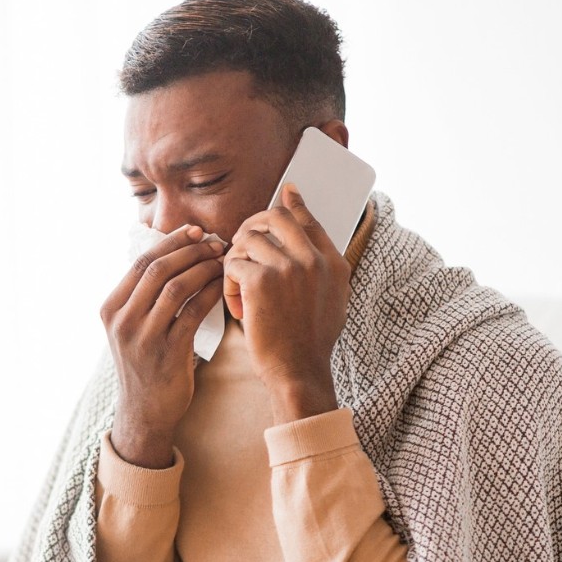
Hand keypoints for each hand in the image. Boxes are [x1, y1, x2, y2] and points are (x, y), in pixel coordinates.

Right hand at [100, 225, 226, 467]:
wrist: (145, 411)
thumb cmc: (144, 364)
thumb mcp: (130, 328)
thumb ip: (141, 297)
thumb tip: (171, 253)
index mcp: (110, 308)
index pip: (141, 262)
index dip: (171, 242)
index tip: (195, 231)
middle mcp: (122, 321)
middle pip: (158, 269)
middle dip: (191, 250)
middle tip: (215, 243)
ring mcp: (143, 337)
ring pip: (176, 287)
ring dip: (203, 268)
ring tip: (222, 261)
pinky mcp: (168, 352)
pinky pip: (194, 311)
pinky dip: (211, 293)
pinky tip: (224, 286)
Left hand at [222, 183, 348, 422]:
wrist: (299, 371)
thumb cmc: (308, 342)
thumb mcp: (331, 300)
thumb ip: (322, 269)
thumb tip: (312, 244)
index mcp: (333, 262)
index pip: (309, 219)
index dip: (294, 202)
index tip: (287, 190)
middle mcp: (314, 259)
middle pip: (275, 216)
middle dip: (251, 226)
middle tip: (239, 247)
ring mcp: (289, 267)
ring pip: (247, 238)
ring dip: (235, 261)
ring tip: (238, 288)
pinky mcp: (262, 280)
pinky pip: (233, 262)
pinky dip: (228, 284)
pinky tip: (237, 306)